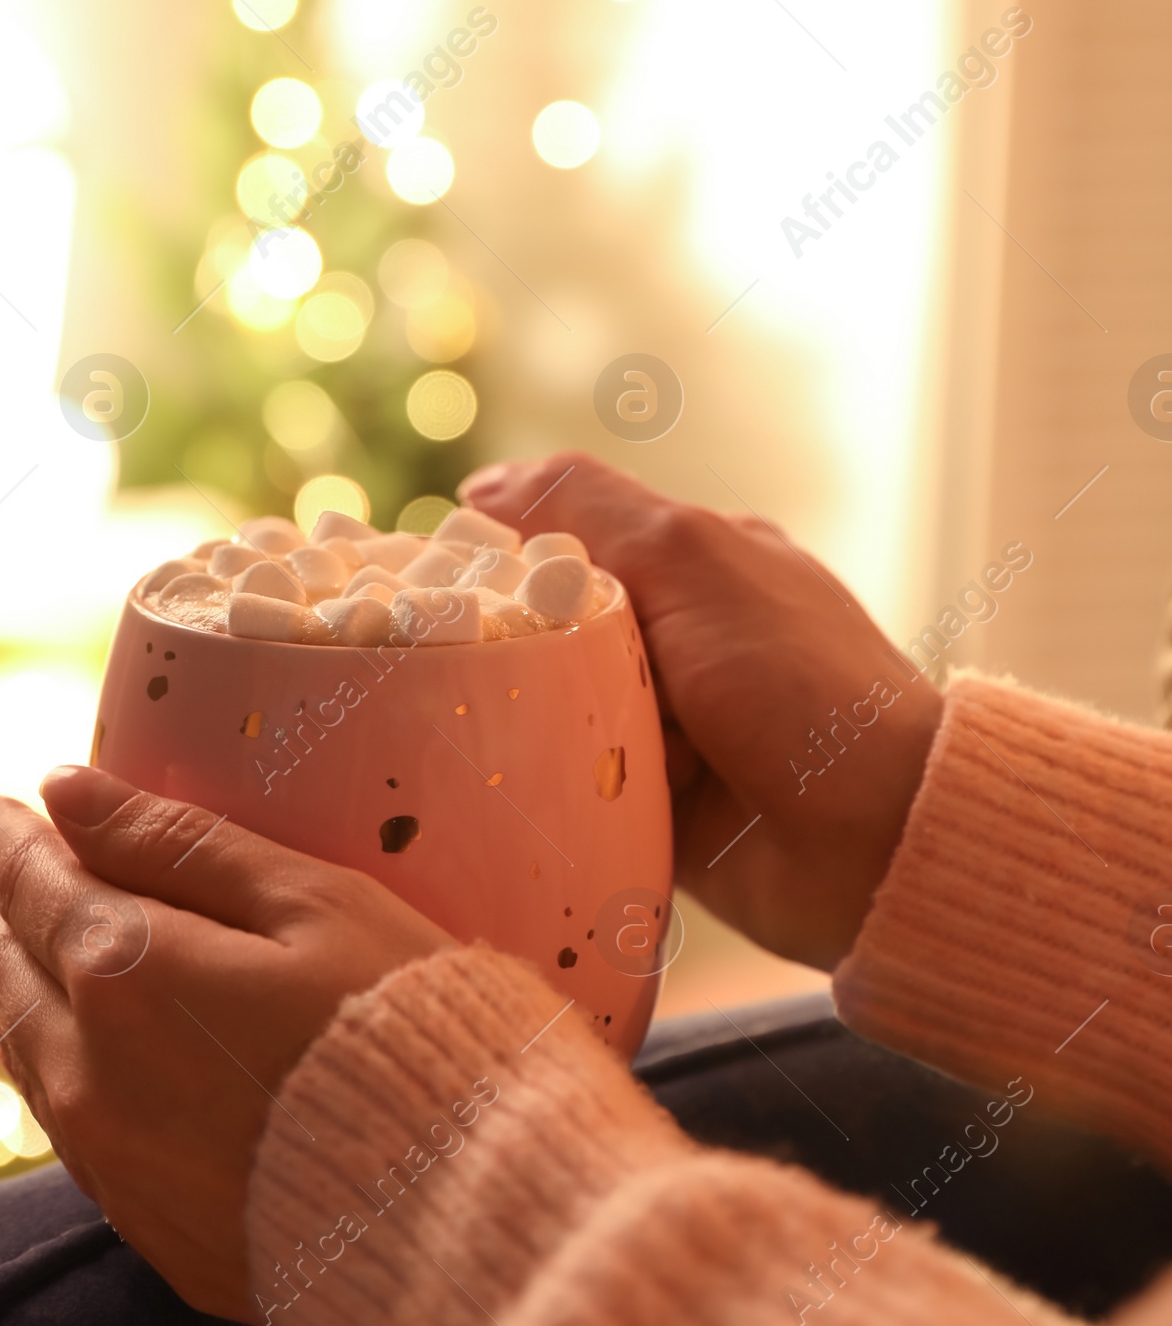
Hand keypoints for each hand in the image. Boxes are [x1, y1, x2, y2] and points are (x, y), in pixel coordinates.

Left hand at [0, 769, 450, 1317]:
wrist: (470, 1215)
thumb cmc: (411, 1029)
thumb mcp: (315, 906)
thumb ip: (179, 845)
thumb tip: (64, 792)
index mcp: (127, 975)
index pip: (36, 885)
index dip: (2, 838)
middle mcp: (92, 1075)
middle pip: (12, 970)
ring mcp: (116, 1165)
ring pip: (28, 1054)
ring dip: (9, 984)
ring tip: (6, 938)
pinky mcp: (154, 1232)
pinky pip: (69, 1129)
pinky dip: (49, 1064)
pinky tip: (65, 1047)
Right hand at [459, 452, 942, 967]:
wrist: (876, 840)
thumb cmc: (798, 684)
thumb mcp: (691, 559)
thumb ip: (585, 507)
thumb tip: (482, 486)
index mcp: (699, 568)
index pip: (569, 544)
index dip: (505, 562)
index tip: (448, 589)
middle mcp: (683, 643)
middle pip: (552, 633)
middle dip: (521, 654)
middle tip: (490, 672)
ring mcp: (670, 729)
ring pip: (557, 713)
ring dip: (546, 728)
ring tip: (548, 743)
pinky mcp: (657, 809)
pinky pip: (577, 790)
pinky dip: (564, 791)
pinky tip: (555, 794)